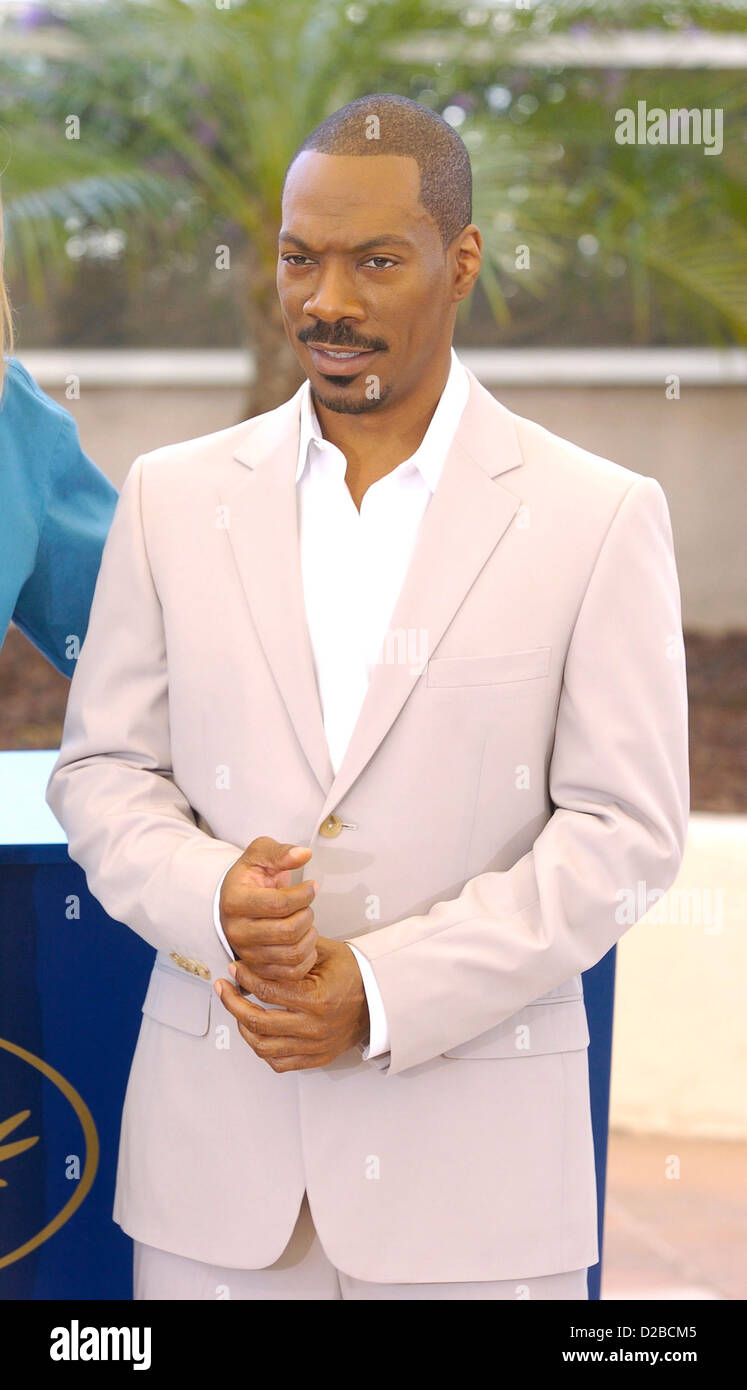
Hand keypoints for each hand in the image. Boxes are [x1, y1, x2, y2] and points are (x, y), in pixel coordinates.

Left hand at [214, 937, 369, 1071]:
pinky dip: (262, 1049)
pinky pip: (279, 1063)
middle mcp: (314, 1027)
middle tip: (223, 989)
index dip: (244, 978)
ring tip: (236, 1010)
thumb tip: (257, 948)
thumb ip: (293, 950)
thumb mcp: (327, 952)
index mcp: (317, 999)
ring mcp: (315, 1046)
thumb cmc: (353, 973)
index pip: (267, 992)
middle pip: (258, 1022)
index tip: (234, 968)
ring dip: (243, 1027)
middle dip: (232, 1003)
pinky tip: (255, 1032)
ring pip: (263, 1047)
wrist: (380, 1000)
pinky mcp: (316, 1058)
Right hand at [219, 836, 317, 979]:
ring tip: (307, 922)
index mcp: (235, 901)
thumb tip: (303, 854)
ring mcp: (246, 952)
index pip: (280, 903)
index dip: (305, 894)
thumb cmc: (249, 878)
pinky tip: (305, 940)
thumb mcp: (260, 854)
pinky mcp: (258, 968)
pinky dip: (306, 958)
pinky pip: (291, 973)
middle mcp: (236, 931)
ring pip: (292, 954)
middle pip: (288, 931)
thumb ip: (280, 852)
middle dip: (308, 915)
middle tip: (308, 906)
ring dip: (310, 936)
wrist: (236, 900)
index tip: (312, 886)